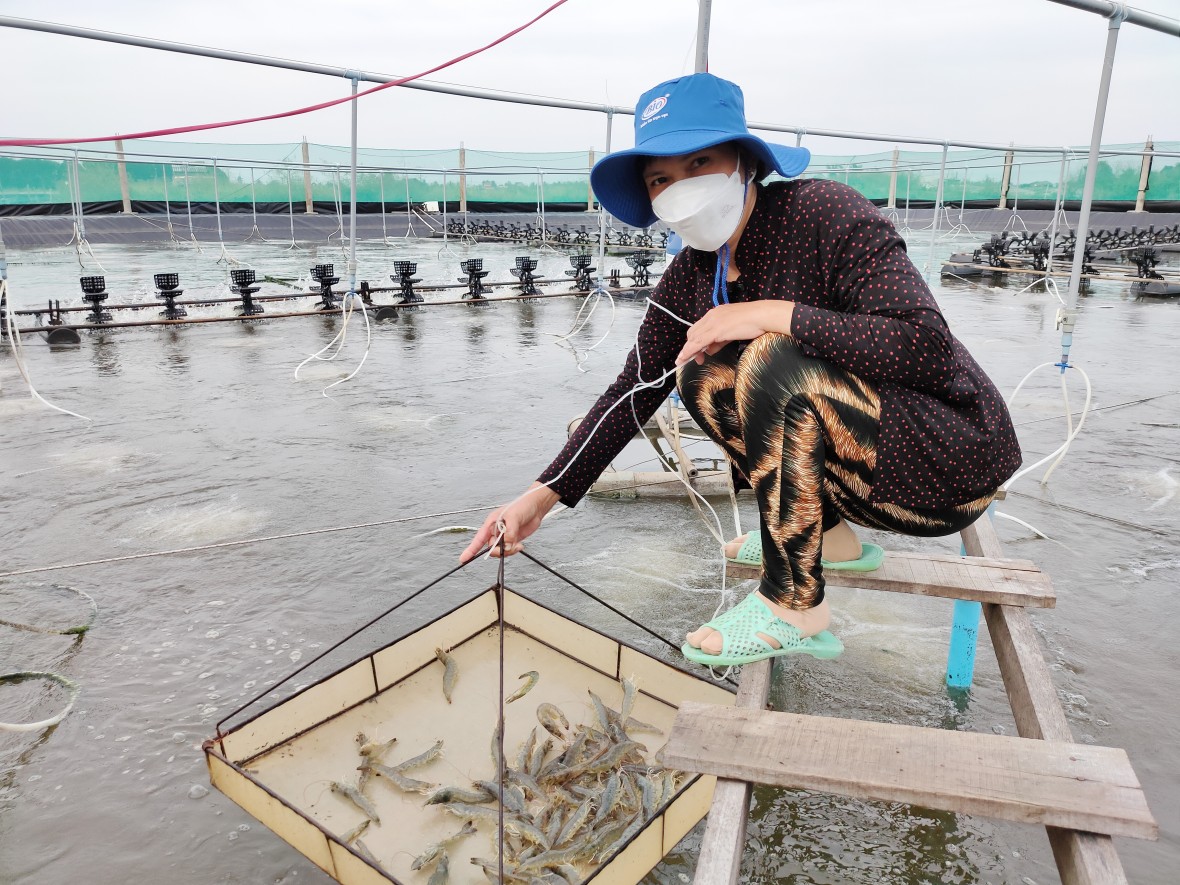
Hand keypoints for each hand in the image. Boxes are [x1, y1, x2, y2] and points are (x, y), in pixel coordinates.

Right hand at [460, 482, 560, 561]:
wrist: (536, 506)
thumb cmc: (522, 506)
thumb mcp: (514, 517)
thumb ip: (509, 533)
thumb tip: (506, 547)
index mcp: (491, 523)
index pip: (478, 538)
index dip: (470, 549)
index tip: (463, 559)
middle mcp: (495, 530)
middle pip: (491, 548)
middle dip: (499, 550)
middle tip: (510, 547)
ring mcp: (504, 536)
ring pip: (500, 550)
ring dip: (508, 551)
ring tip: (518, 545)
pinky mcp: (512, 540)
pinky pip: (509, 550)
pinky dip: (514, 550)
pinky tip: (520, 545)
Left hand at [675, 301, 794, 365]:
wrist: (762, 316)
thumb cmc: (753, 323)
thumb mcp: (732, 331)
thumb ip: (720, 340)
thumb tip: (710, 350)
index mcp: (715, 313)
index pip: (698, 328)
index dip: (693, 341)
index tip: (692, 352)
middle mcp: (711, 315)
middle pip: (693, 333)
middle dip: (689, 347)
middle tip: (690, 359)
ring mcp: (713, 322)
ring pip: (694, 338)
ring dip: (688, 350)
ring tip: (684, 361)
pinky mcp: (716, 329)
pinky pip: (699, 342)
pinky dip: (690, 350)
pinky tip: (686, 358)